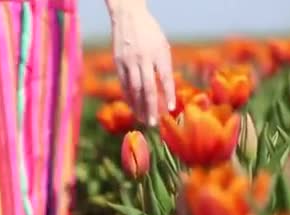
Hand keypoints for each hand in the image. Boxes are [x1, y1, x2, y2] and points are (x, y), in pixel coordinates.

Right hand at [106, 0, 174, 125]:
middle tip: (153, 122)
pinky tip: (132, 107)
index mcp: (159, 52)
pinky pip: (123, 84)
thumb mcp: (162, 45)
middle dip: (151, 106)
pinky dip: (128, 97)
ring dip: (138, 106)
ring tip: (143, 119)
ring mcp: (129, 60)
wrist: (128, 16)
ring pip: (134, 88)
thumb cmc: (150, 33)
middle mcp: (144, 57)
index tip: (171, 109)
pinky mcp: (118, 62)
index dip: (168, 94)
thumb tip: (167, 91)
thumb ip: (165, 66)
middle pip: (148, 87)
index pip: (165, 77)